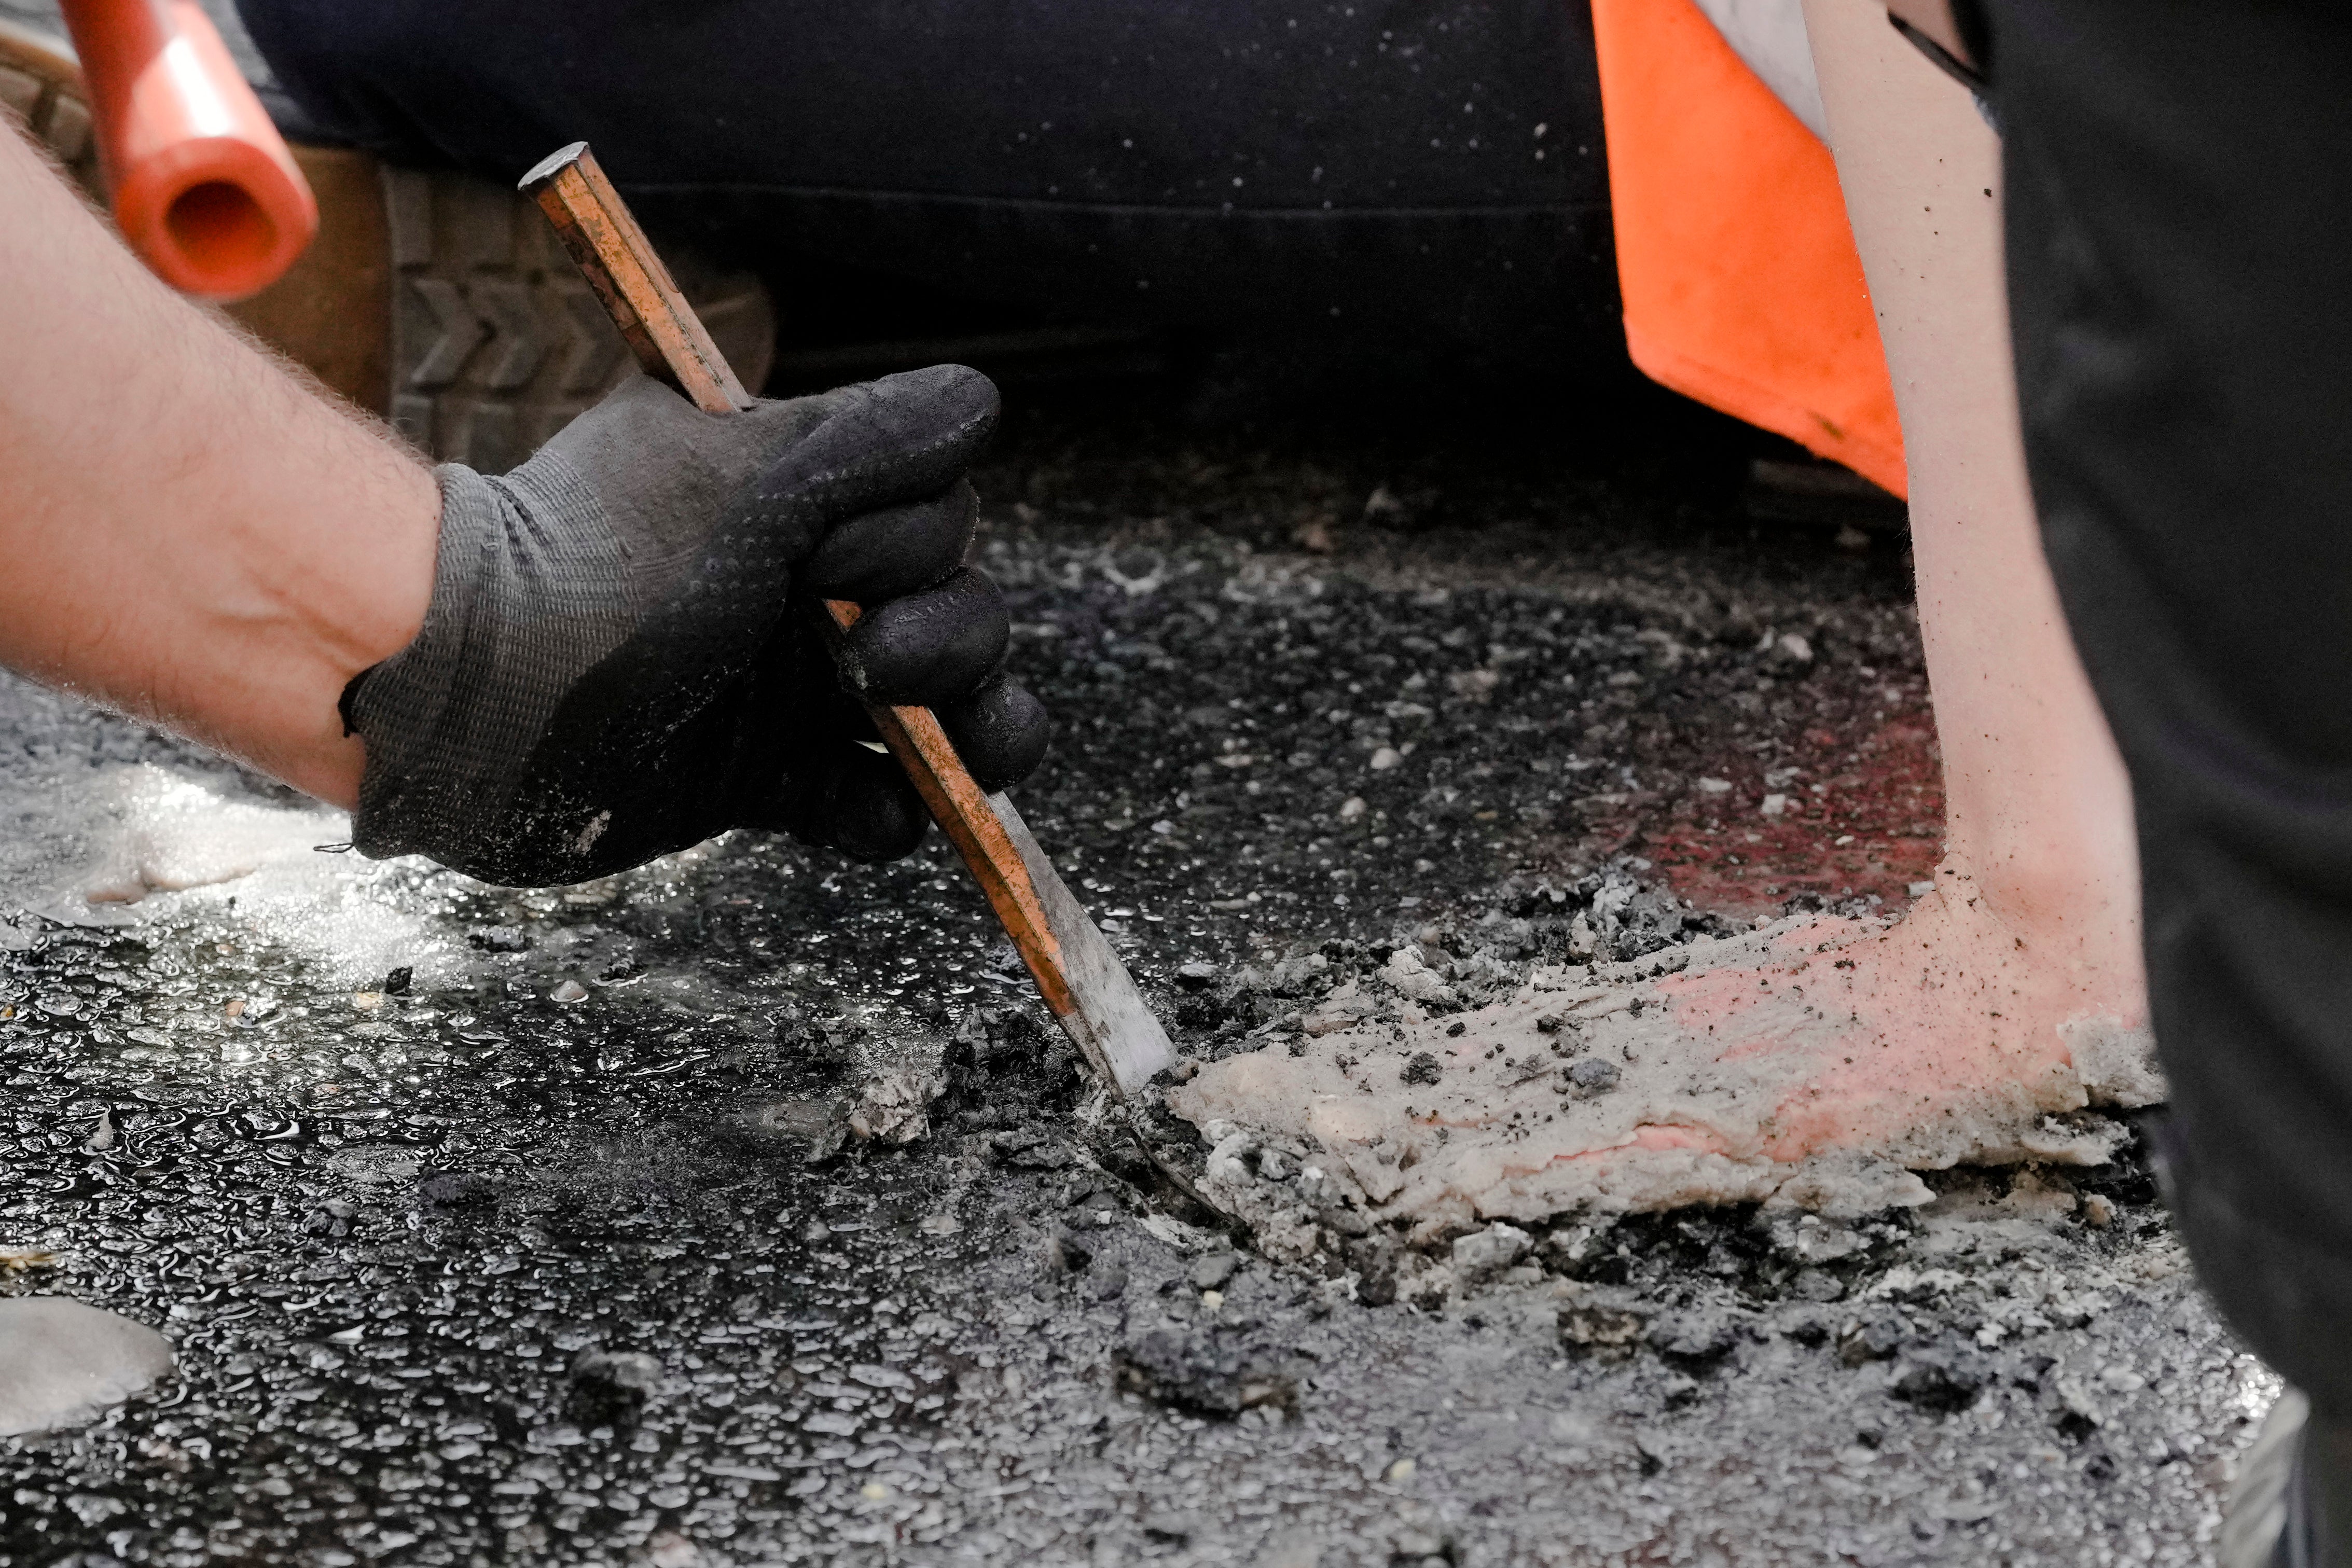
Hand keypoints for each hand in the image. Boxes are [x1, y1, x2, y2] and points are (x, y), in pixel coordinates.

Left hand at [341, 365, 1047, 885]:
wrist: (476, 696)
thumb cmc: (602, 568)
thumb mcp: (742, 477)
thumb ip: (868, 442)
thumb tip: (974, 402)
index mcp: (807, 502)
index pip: (940, 511)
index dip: (916, 539)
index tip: (834, 551)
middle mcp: (812, 589)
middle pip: (964, 611)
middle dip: (945, 639)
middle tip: (860, 660)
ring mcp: (792, 689)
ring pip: (947, 713)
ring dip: (966, 729)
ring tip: (933, 749)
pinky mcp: (766, 780)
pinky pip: (871, 805)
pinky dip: (889, 814)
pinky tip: (874, 809)